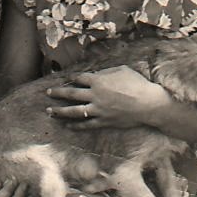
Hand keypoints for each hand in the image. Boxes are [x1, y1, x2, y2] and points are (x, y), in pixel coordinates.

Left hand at [46, 66, 164, 128]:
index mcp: (98, 81)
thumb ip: (106, 71)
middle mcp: (95, 95)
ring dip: (60, 112)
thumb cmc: (137, 84)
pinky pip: (86, 125)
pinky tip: (67, 126)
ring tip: (49, 112)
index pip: (79, 78)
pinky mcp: (104, 121)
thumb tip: (96, 73)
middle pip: (71, 94)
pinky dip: (76, 126)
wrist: (148, 104)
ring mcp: (98, 110)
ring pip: (74, 111)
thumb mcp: (121, 70)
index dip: (71, 78)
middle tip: (48, 93)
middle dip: (57, 93)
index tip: (64, 79)